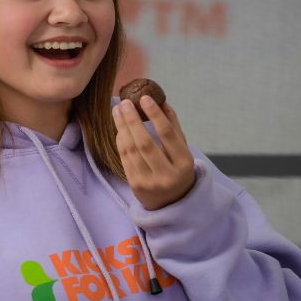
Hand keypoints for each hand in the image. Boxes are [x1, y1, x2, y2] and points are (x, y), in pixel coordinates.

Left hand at [113, 96, 195, 210]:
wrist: (171, 202)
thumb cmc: (177, 169)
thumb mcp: (182, 150)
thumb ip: (173, 127)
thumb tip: (161, 101)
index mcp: (184, 163)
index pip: (167, 134)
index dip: (154, 115)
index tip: (144, 98)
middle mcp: (167, 174)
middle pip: (145, 143)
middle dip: (132, 120)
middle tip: (124, 103)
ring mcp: (149, 182)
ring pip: (132, 150)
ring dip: (122, 128)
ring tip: (117, 110)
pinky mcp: (135, 186)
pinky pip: (125, 159)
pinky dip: (121, 141)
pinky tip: (119, 128)